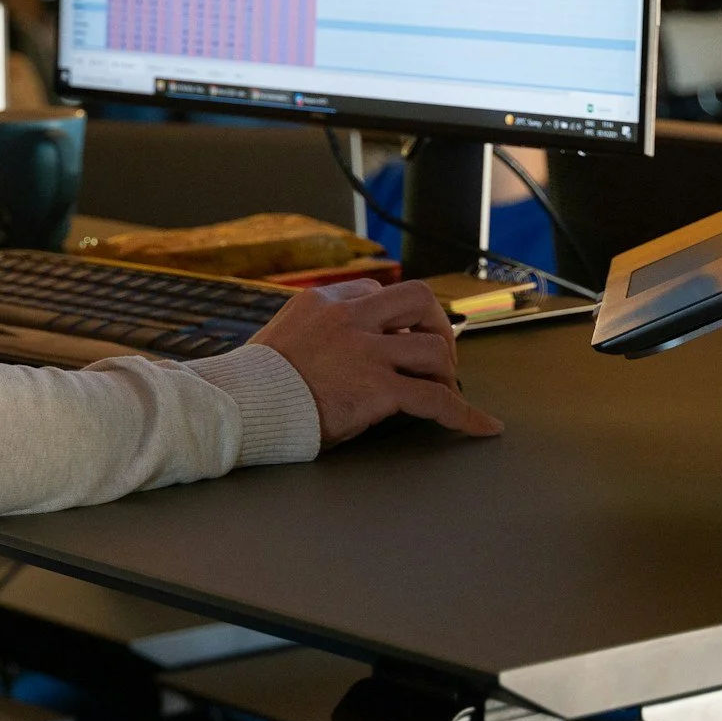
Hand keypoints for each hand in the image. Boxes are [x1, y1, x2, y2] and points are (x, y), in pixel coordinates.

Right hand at [250, 279, 502, 446]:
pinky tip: (481, 427)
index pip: (377, 293)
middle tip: (436, 354)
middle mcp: (350, 319)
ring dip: (446, 370)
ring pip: (433, 347)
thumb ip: (315, 330)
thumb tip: (341, 346)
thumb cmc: (254, 382)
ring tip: (444, 390)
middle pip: (418, 298)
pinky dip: (465, 414)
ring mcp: (366, 352)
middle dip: (436, 323)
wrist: (240, 405)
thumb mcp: (283, 335)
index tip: (402, 337)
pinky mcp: (377, 389)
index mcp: (323, 302)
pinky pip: (435, 399)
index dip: (396, 318)